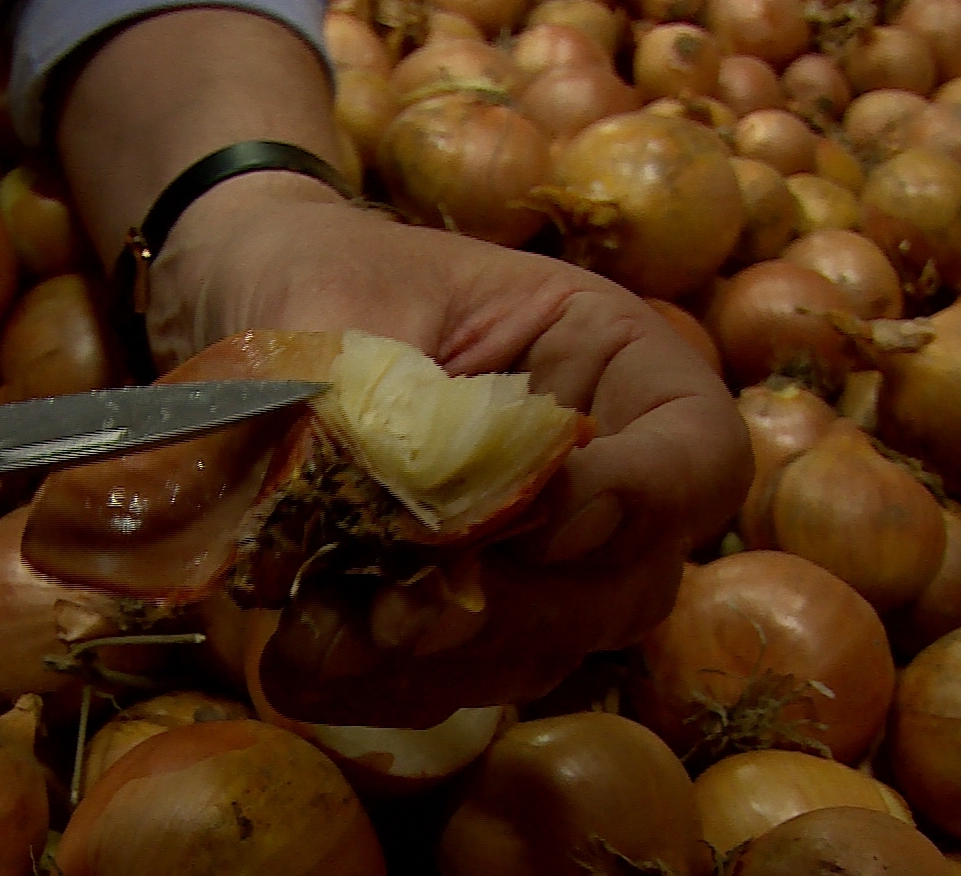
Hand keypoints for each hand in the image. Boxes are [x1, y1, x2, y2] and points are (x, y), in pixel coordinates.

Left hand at [145, 175, 751, 726]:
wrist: (262, 303)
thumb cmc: (327, 274)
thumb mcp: (346, 306)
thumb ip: (372, 402)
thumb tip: (369, 518)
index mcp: (612, 356)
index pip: (698, 452)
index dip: (641, 503)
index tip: (536, 523)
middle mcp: (607, 466)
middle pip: (628, 580)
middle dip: (513, 610)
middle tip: (399, 618)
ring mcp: (549, 551)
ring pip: (547, 644)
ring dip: (439, 665)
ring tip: (316, 647)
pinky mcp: (478, 607)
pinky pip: (466, 674)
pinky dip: (390, 686)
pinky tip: (302, 669)